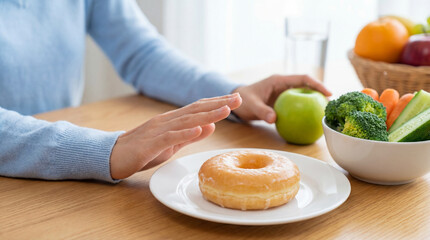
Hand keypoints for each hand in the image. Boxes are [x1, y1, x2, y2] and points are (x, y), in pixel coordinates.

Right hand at [110, 93, 241, 178]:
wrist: (113, 156)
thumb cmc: (143, 150)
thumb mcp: (172, 144)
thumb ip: (190, 136)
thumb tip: (211, 126)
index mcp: (173, 121)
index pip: (199, 109)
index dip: (217, 103)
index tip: (236, 99)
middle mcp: (167, 121)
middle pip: (196, 110)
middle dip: (218, 103)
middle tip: (238, 97)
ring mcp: (158, 130)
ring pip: (187, 120)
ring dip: (207, 115)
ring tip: (226, 110)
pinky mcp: (150, 143)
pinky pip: (170, 137)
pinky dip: (186, 133)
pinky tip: (200, 128)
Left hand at [232, 74, 330, 122]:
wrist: (236, 102)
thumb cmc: (243, 100)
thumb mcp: (251, 105)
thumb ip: (262, 111)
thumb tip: (274, 119)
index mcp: (279, 81)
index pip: (302, 78)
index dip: (317, 84)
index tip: (328, 93)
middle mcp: (284, 85)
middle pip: (307, 87)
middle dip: (321, 94)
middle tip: (331, 106)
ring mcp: (284, 94)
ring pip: (304, 97)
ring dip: (314, 103)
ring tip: (325, 115)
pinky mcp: (283, 103)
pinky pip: (297, 107)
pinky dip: (304, 112)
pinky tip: (310, 124)